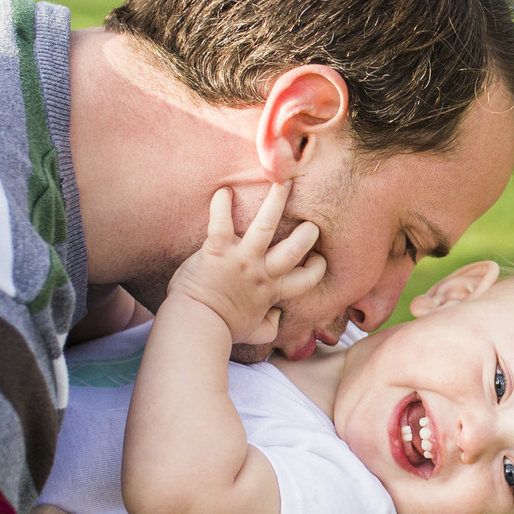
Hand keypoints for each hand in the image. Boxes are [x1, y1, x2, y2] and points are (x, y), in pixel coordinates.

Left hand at [166, 180, 325, 344]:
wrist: (195, 325)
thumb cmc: (223, 329)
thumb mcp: (254, 333)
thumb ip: (270, 327)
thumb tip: (277, 319)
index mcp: (272, 291)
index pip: (308, 278)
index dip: (318, 268)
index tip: (318, 260)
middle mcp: (261, 272)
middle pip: (296, 248)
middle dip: (308, 233)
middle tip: (309, 223)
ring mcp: (241, 259)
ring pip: (265, 225)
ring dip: (276, 201)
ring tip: (284, 181)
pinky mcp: (217, 250)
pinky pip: (221, 221)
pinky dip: (221, 204)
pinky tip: (224, 190)